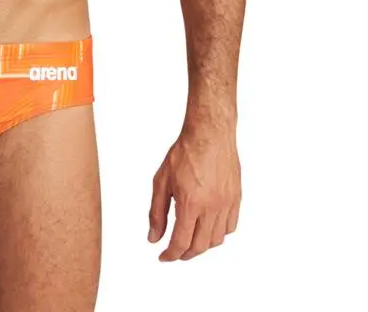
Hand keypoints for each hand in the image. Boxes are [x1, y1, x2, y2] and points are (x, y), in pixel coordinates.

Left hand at [147, 125, 240, 260]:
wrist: (209, 134)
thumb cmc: (184, 153)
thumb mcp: (161, 181)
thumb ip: (157, 212)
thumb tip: (154, 238)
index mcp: (191, 204)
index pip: (181, 242)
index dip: (171, 255)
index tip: (164, 257)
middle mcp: (211, 208)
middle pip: (200, 246)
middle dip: (185, 254)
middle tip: (175, 253)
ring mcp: (226, 204)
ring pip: (216, 240)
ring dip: (202, 246)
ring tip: (190, 241)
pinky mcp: (236, 199)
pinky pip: (230, 227)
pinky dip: (219, 234)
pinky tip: (208, 228)